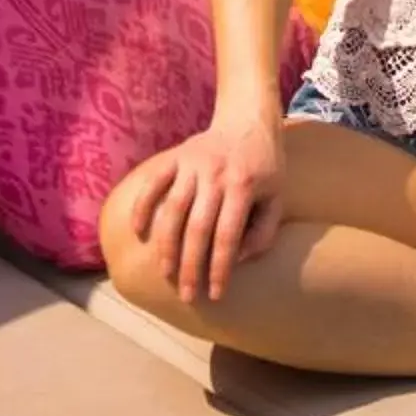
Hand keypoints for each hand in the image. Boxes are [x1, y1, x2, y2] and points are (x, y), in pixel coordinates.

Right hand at [119, 111, 285, 304]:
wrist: (248, 119)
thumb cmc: (266, 166)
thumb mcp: (277, 198)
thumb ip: (263, 233)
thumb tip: (237, 261)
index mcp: (244, 185)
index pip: (228, 236)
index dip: (220, 269)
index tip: (215, 295)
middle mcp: (215, 174)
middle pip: (197, 228)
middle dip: (191, 266)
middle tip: (186, 296)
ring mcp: (192, 163)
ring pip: (172, 208)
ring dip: (166, 244)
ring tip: (164, 272)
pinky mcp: (175, 156)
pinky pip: (153, 182)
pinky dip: (142, 205)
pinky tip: (139, 232)